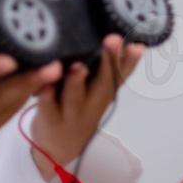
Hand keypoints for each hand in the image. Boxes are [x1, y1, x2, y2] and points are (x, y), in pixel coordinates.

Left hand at [28, 34, 143, 171]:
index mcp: (104, 92)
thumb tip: (114, 33)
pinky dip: (46, 96)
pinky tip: (45, 84)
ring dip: (77, 80)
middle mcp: (92, 103)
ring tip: (79, 65)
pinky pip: (47, 106)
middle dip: (108, 62)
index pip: (121, 74)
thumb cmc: (77, 107)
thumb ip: (103, 67)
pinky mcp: (50, 120)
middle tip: (112, 40)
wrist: (59, 149)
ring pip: (75, 95)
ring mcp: (72, 113)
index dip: (130, 60)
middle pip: (103, 83)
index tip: (137, 44)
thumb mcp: (96, 90)